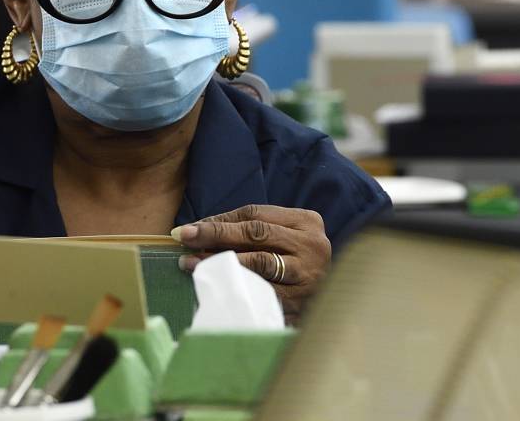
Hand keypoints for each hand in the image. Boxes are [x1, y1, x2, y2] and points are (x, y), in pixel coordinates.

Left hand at [173, 205, 330, 318]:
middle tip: (184, 237)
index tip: (190, 227)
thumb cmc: (298, 265)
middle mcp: (311, 245)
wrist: (336, 304)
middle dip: (215, 234)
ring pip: (258, 263)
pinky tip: (215, 288)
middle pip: (256, 234)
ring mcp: (308, 275)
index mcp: (307, 222)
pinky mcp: (300, 303)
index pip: (256, 214)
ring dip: (220, 262)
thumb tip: (201, 230)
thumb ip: (255, 232)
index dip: (220, 220)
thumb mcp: (286, 239)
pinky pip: (262, 293)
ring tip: (191, 263)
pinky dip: (236, 288)